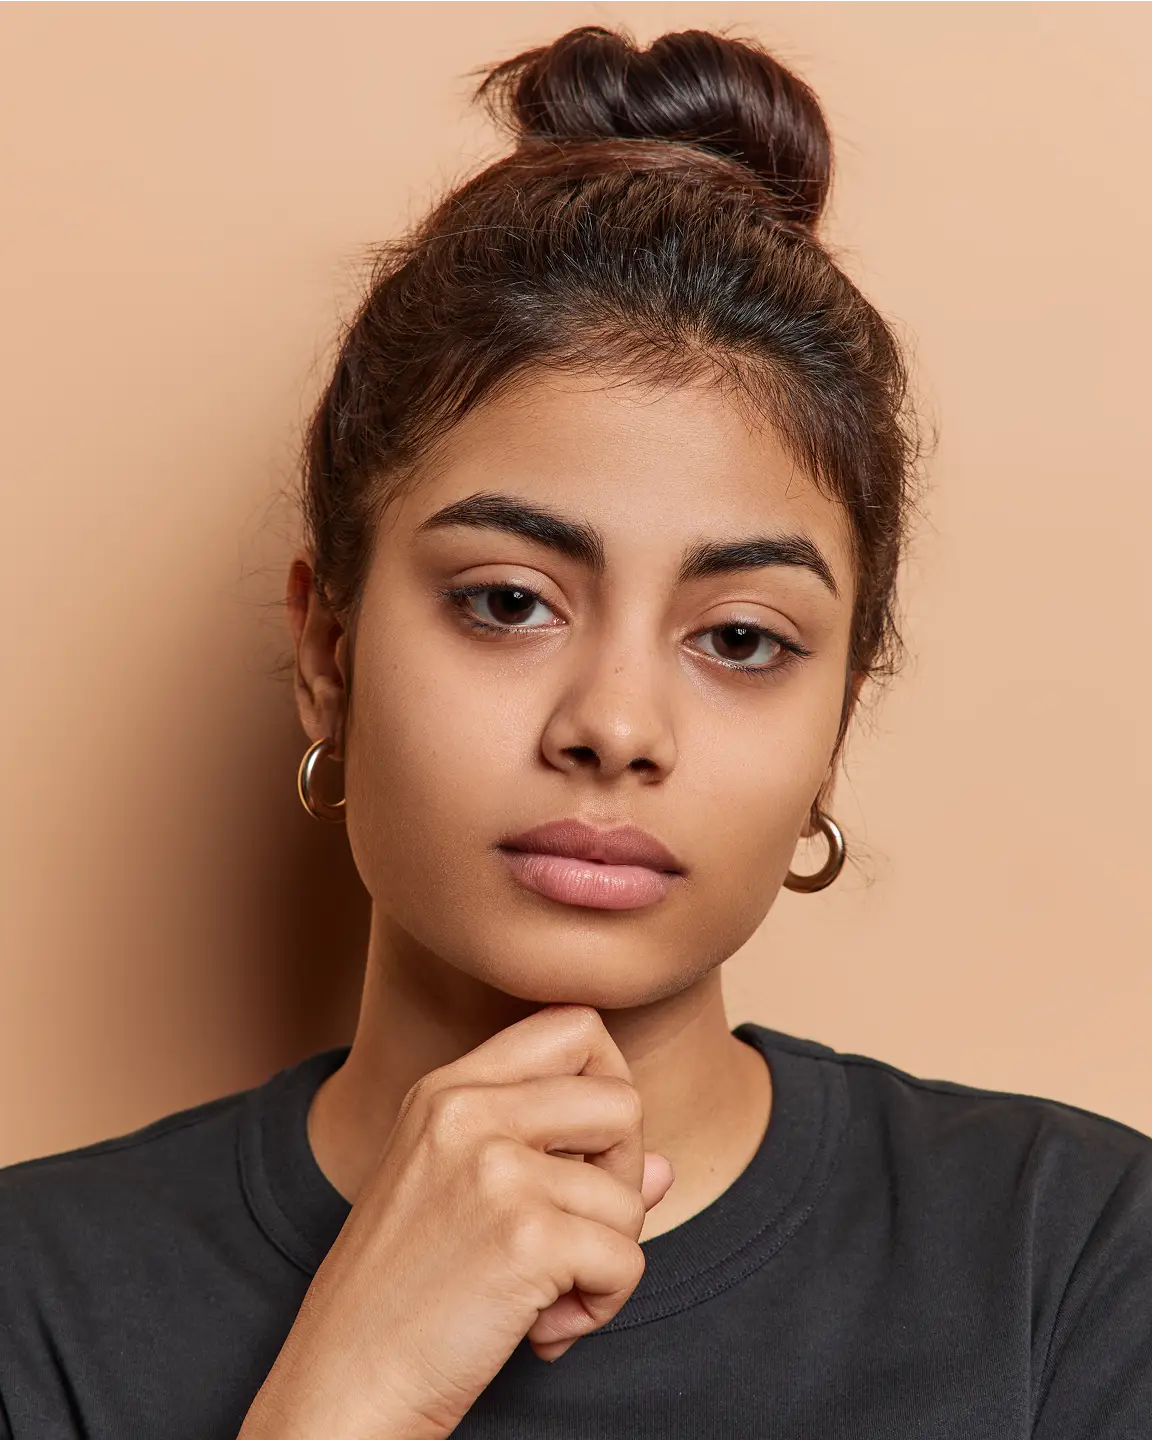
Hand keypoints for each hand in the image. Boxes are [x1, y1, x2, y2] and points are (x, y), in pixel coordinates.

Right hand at [237, 1003, 674, 1439]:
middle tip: (577, 1230)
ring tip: (547, 1295)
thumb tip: (663, 1168)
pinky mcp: (525, 1238)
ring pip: (633, 1192)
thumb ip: (562, 1163)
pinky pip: (626, 1260)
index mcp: (447, 1089)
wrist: (342, 1385)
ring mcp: (496, 1169)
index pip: (573, 1025)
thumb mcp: (464, 1198)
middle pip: (622, 1098)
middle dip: (623, 1174)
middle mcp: (468, 1111)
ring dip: (608, 1258)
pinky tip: (544, 1330)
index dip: (608, 1082)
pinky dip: (602, 1306)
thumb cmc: (404, 1297)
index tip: (586, 1151)